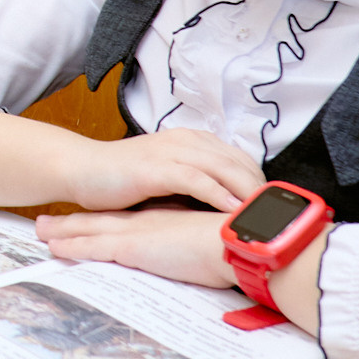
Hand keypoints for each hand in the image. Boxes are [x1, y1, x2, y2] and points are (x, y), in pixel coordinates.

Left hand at [35, 208, 234, 288]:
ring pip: (90, 228)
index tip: (86, 216)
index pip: (126, 217)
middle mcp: (146, 221)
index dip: (103, 216)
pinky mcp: (133, 244)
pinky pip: (94, 246)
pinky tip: (53, 248)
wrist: (241, 240)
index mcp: (164, 220)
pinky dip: (72, 246)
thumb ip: (200, 242)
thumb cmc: (235, 242)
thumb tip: (206, 250)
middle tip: (45, 221)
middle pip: (101, 218)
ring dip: (63, 230)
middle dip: (73, 220)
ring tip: (39, 231)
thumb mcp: (213, 240)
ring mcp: (137, 231)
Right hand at [64, 129, 264, 213]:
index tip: (274, 208)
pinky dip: (220, 195)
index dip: (259, 182)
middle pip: (239, 162)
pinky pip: (198, 180)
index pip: (239, 158)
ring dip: (249, 193)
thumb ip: (194, 182)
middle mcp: (185, 140)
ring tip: (266, 217)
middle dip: (262, 190)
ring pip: (224, 168)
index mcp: (190, 140)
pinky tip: (233, 212)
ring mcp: (170, 152)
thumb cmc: (120, 178)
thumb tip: (226, 207)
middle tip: (279, 217)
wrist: (80, 169)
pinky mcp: (156, 168)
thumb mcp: (165, 176)